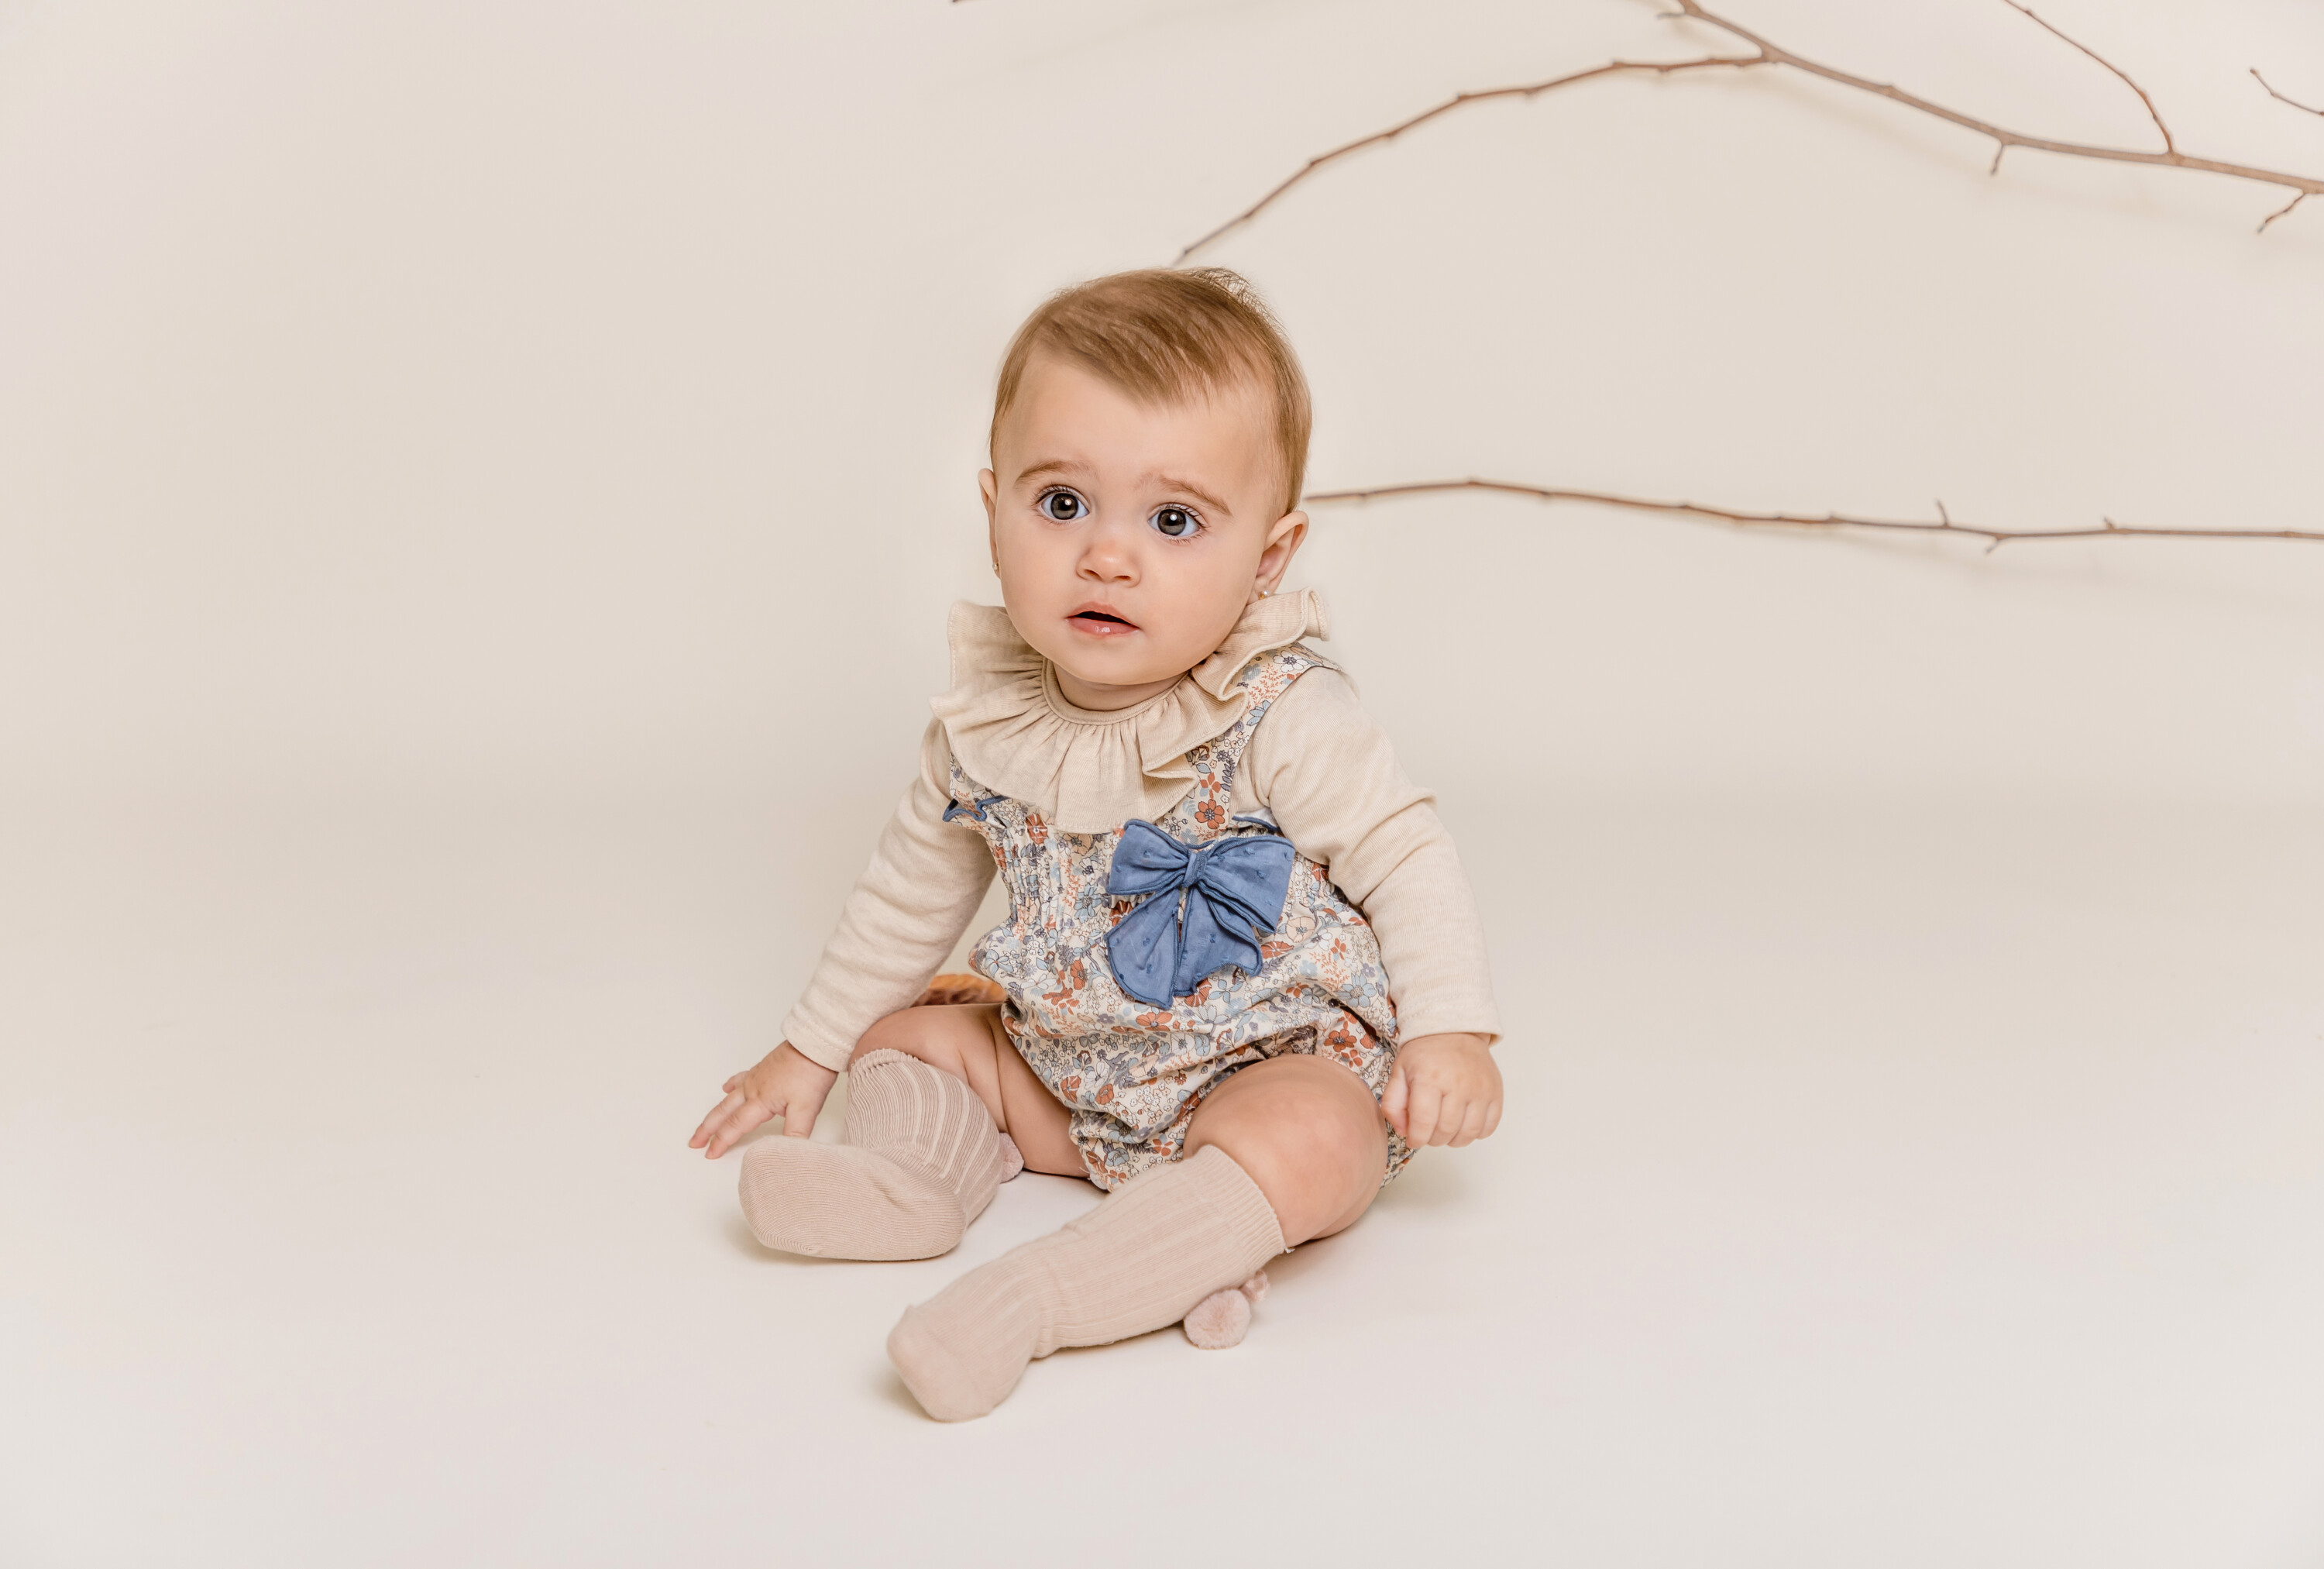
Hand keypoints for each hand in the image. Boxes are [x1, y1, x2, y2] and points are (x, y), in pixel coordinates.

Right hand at [689, 1041, 840, 1157]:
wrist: (815, 1044)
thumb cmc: (811, 1073)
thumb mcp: (807, 1109)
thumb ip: (795, 1134)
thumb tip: (787, 1155)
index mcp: (760, 1100)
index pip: (735, 1126)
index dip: (721, 1142)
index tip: (709, 1154)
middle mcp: (753, 1088)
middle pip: (724, 1112)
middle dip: (708, 1129)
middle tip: (694, 1141)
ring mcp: (756, 1077)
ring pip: (729, 1098)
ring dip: (716, 1111)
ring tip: (706, 1121)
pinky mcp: (763, 1069)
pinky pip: (740, 1080)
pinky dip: (731, 1086)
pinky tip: (726, 1087)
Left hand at [1381, 1033, 1501, 1147]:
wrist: (1454, 1030)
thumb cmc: (1425, 1053)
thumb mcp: (1399, 1072)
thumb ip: (1393, 1104)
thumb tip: (1404, 1132)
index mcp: (1429, 1078)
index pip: (1424, 1124)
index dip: (1416, 1139)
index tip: (1414, 1138)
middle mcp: (1458, 1085)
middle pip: (1446, 1132)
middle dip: (1433, 1139)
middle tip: (1428, 1131)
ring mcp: (1480, 1090)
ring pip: (1468, 1134)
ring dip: (1453, 1140)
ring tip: (1445, 1129)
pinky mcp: (1495, 1093)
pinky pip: (1488, 1127)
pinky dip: (1475, 1133)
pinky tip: (1463, 1123)